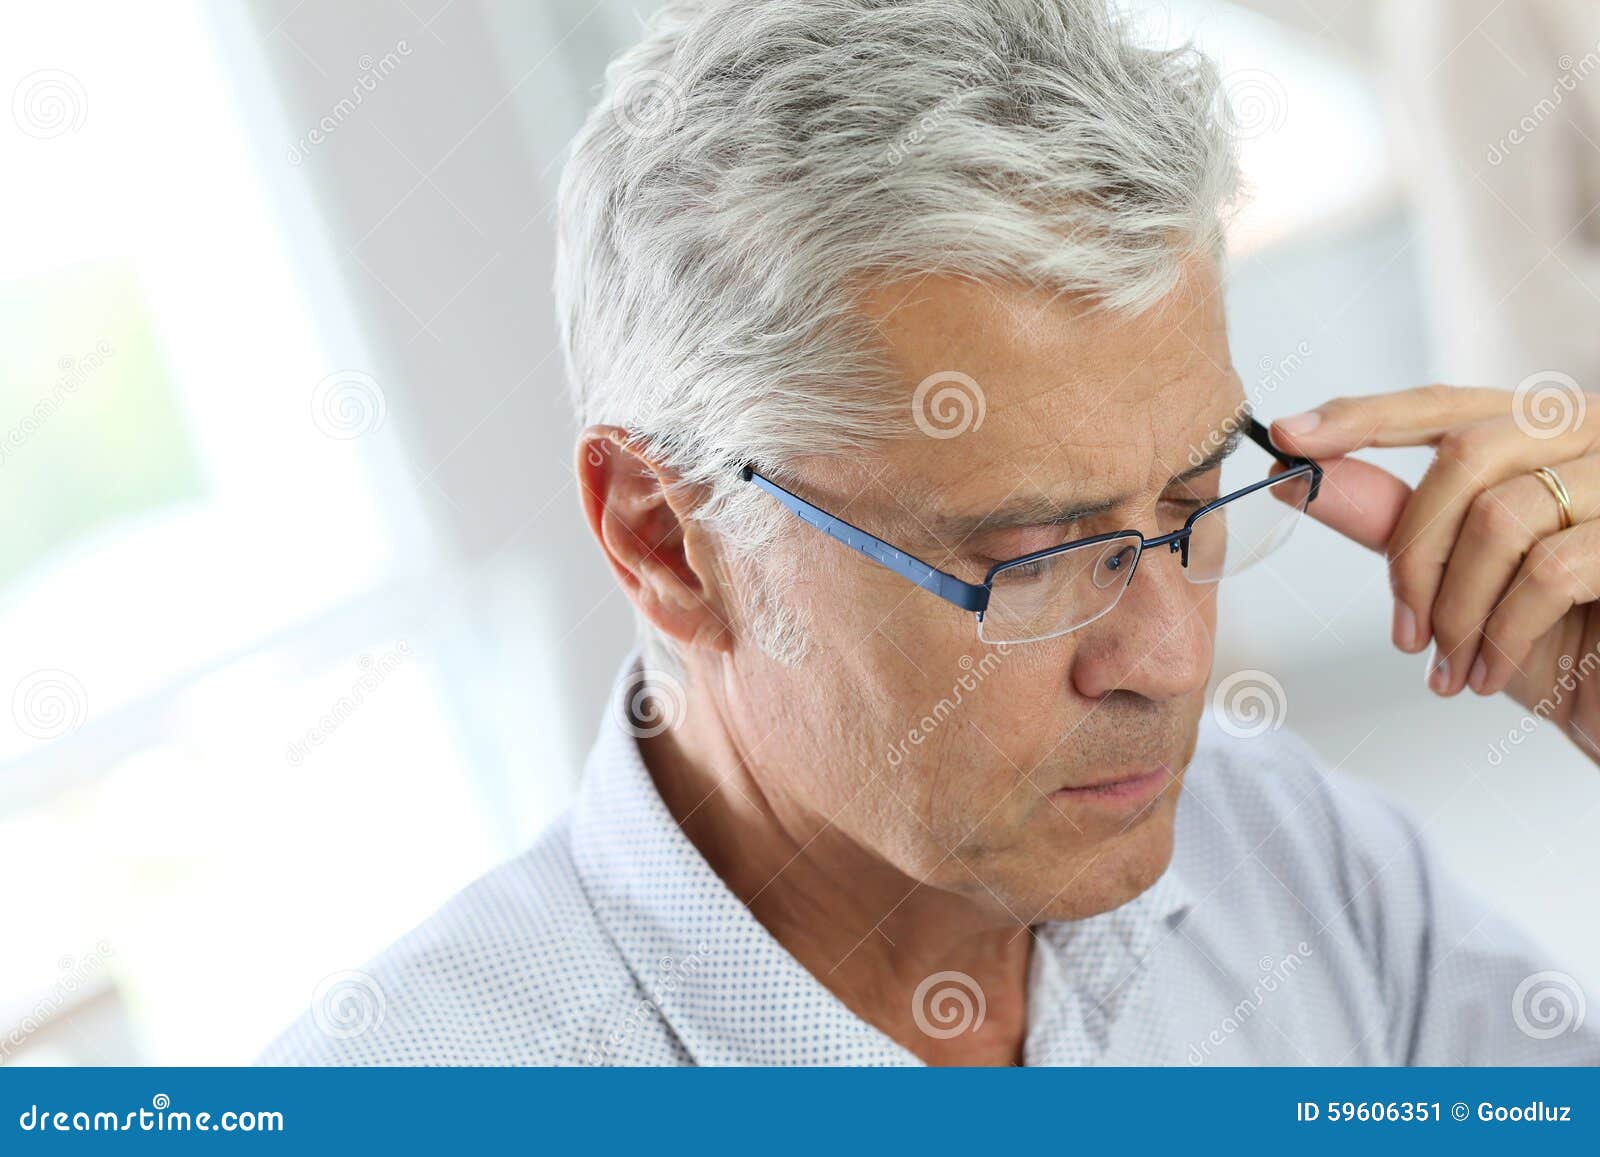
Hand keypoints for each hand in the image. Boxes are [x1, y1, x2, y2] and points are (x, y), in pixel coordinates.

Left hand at [1269, 384, 1599, 763]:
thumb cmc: (1549, 636)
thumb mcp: (1456, 575)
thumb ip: (1388, 519)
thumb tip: (1297, 479)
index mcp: (1538, 432)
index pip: (1441, 404)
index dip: (1363, 416)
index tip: (1289, 438)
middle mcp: (1588, 435)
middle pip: (1464, 457)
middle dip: (1415, 553)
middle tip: (1404, 632)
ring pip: (1501, 518)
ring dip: (1457, 609)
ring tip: (1451, 665)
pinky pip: (1551, 572)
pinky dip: (1503, 634)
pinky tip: (1489, 674)